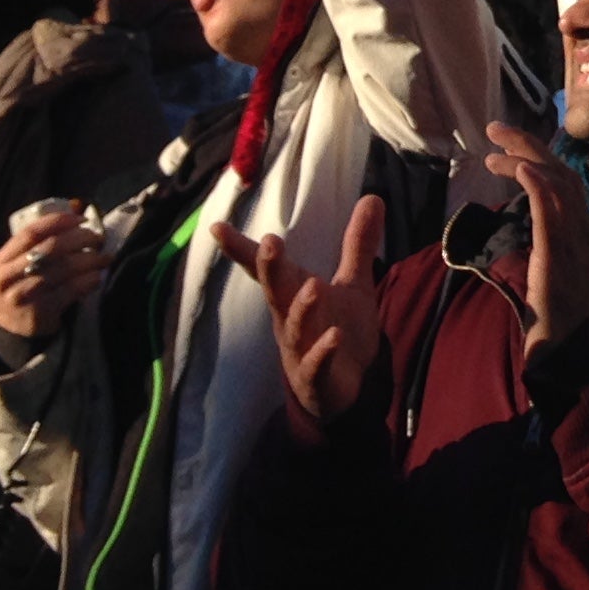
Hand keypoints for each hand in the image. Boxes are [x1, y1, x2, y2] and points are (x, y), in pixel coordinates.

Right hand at [0, 205, 107, 342]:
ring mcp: (20, 297)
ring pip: (61, 271)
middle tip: (97, 238)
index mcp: (0, 261)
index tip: (81, 218)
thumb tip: (77, 209)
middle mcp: (6, 278)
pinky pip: (68, 292)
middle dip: (78, 240)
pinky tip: (97, 277)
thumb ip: (40, 243)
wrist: (10, 331)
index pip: (30, 233)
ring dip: (89, 260)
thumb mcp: (19, 267)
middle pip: (48, 249)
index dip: (58, 222)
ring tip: (105, 257)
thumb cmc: (22, 289)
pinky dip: (87, 282)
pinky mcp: (37, 314)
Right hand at [210, 192, 384, 423]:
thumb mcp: (352, 284)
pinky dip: (322, 351)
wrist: (348, 391)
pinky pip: (316, 364)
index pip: (265, 269)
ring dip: (301, 308)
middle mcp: (289, 320)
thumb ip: (358, 244)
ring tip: (314, 286)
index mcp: (292, 296)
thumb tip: (372, 198)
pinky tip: (334, 336)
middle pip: (275, 292)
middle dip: (270, 269)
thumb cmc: (339, 331)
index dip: (242, 249)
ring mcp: (299, 350)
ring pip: (294, 327)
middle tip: (269, 243)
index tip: (216, 227)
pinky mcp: (315, 378)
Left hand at [485, 122, 588, 366]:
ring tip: (495, 147)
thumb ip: (545, 240)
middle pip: (561, 173)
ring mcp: (574, 241)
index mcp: (581, 232)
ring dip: (526, 158)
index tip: (505, 149)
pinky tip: (521, 167)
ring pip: (557, 185)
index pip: (562, 182)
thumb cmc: (554, 317)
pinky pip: (552, 214)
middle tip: (495, 130)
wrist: (568, 350)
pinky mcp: (559, 256)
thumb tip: (528, 219)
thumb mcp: (549, 269)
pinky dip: (538, 185)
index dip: (536, 158)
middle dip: (528, 145)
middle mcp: (583, 230)